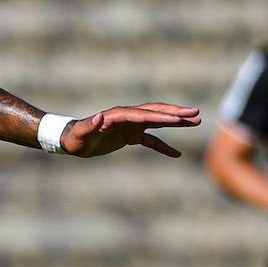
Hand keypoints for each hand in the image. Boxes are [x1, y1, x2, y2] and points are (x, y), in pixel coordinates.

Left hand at [62, 103, 203, 158]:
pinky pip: (151, 140)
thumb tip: (99, 116)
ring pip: (158, 122)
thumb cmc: (74, 137)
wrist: (71, 140)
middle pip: (155, 112)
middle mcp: (127, 117)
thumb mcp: (80, 133)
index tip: (178, 119)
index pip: (143, 114)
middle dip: (175, 113)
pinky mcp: (130, 136)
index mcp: (118, 115)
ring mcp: (131, 126)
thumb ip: (90, 125)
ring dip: (176, 122)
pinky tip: (177, 154)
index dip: (160, 116)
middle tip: (195, 113)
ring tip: (196, 121)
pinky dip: (163, 146)